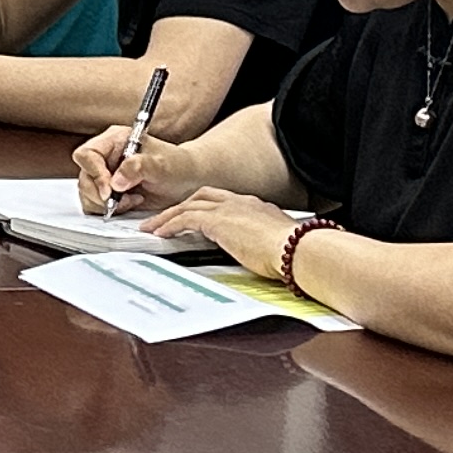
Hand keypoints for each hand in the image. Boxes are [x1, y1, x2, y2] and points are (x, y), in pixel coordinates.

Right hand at [76, 124, 199, 213]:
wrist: (187, 179)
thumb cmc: (177, 165)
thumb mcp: (162, 165)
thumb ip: (138, 167)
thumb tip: (115, 182)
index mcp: (114, 141)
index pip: (87, 155)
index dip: (95, 173)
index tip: (110, 190)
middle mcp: (105, 157)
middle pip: (84, 177)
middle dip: (101, 194)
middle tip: (123, 200)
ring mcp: (104, 175)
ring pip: (86, 194)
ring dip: (106, 204)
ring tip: (132, 200)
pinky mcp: (107, 192)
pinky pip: (94, 205)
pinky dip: (108, 210)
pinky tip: (129, 204)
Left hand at [145, 185, 299, 272]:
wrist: (299, 250)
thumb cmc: (294, 253)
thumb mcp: (274, 245)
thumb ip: (259, 244)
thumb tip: (254, 255)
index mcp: (255, 207)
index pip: (223, 200)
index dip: (205, 207)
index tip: (194, 217)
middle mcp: (240, 202)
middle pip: (202, 197)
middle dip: (181, 206)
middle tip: (165, 218)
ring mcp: (228, 209)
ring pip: (188, 205)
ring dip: (168, 217)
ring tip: (153, 228)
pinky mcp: (218, 221)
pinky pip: (185, 219)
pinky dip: (170, 224)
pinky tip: (161, 234)